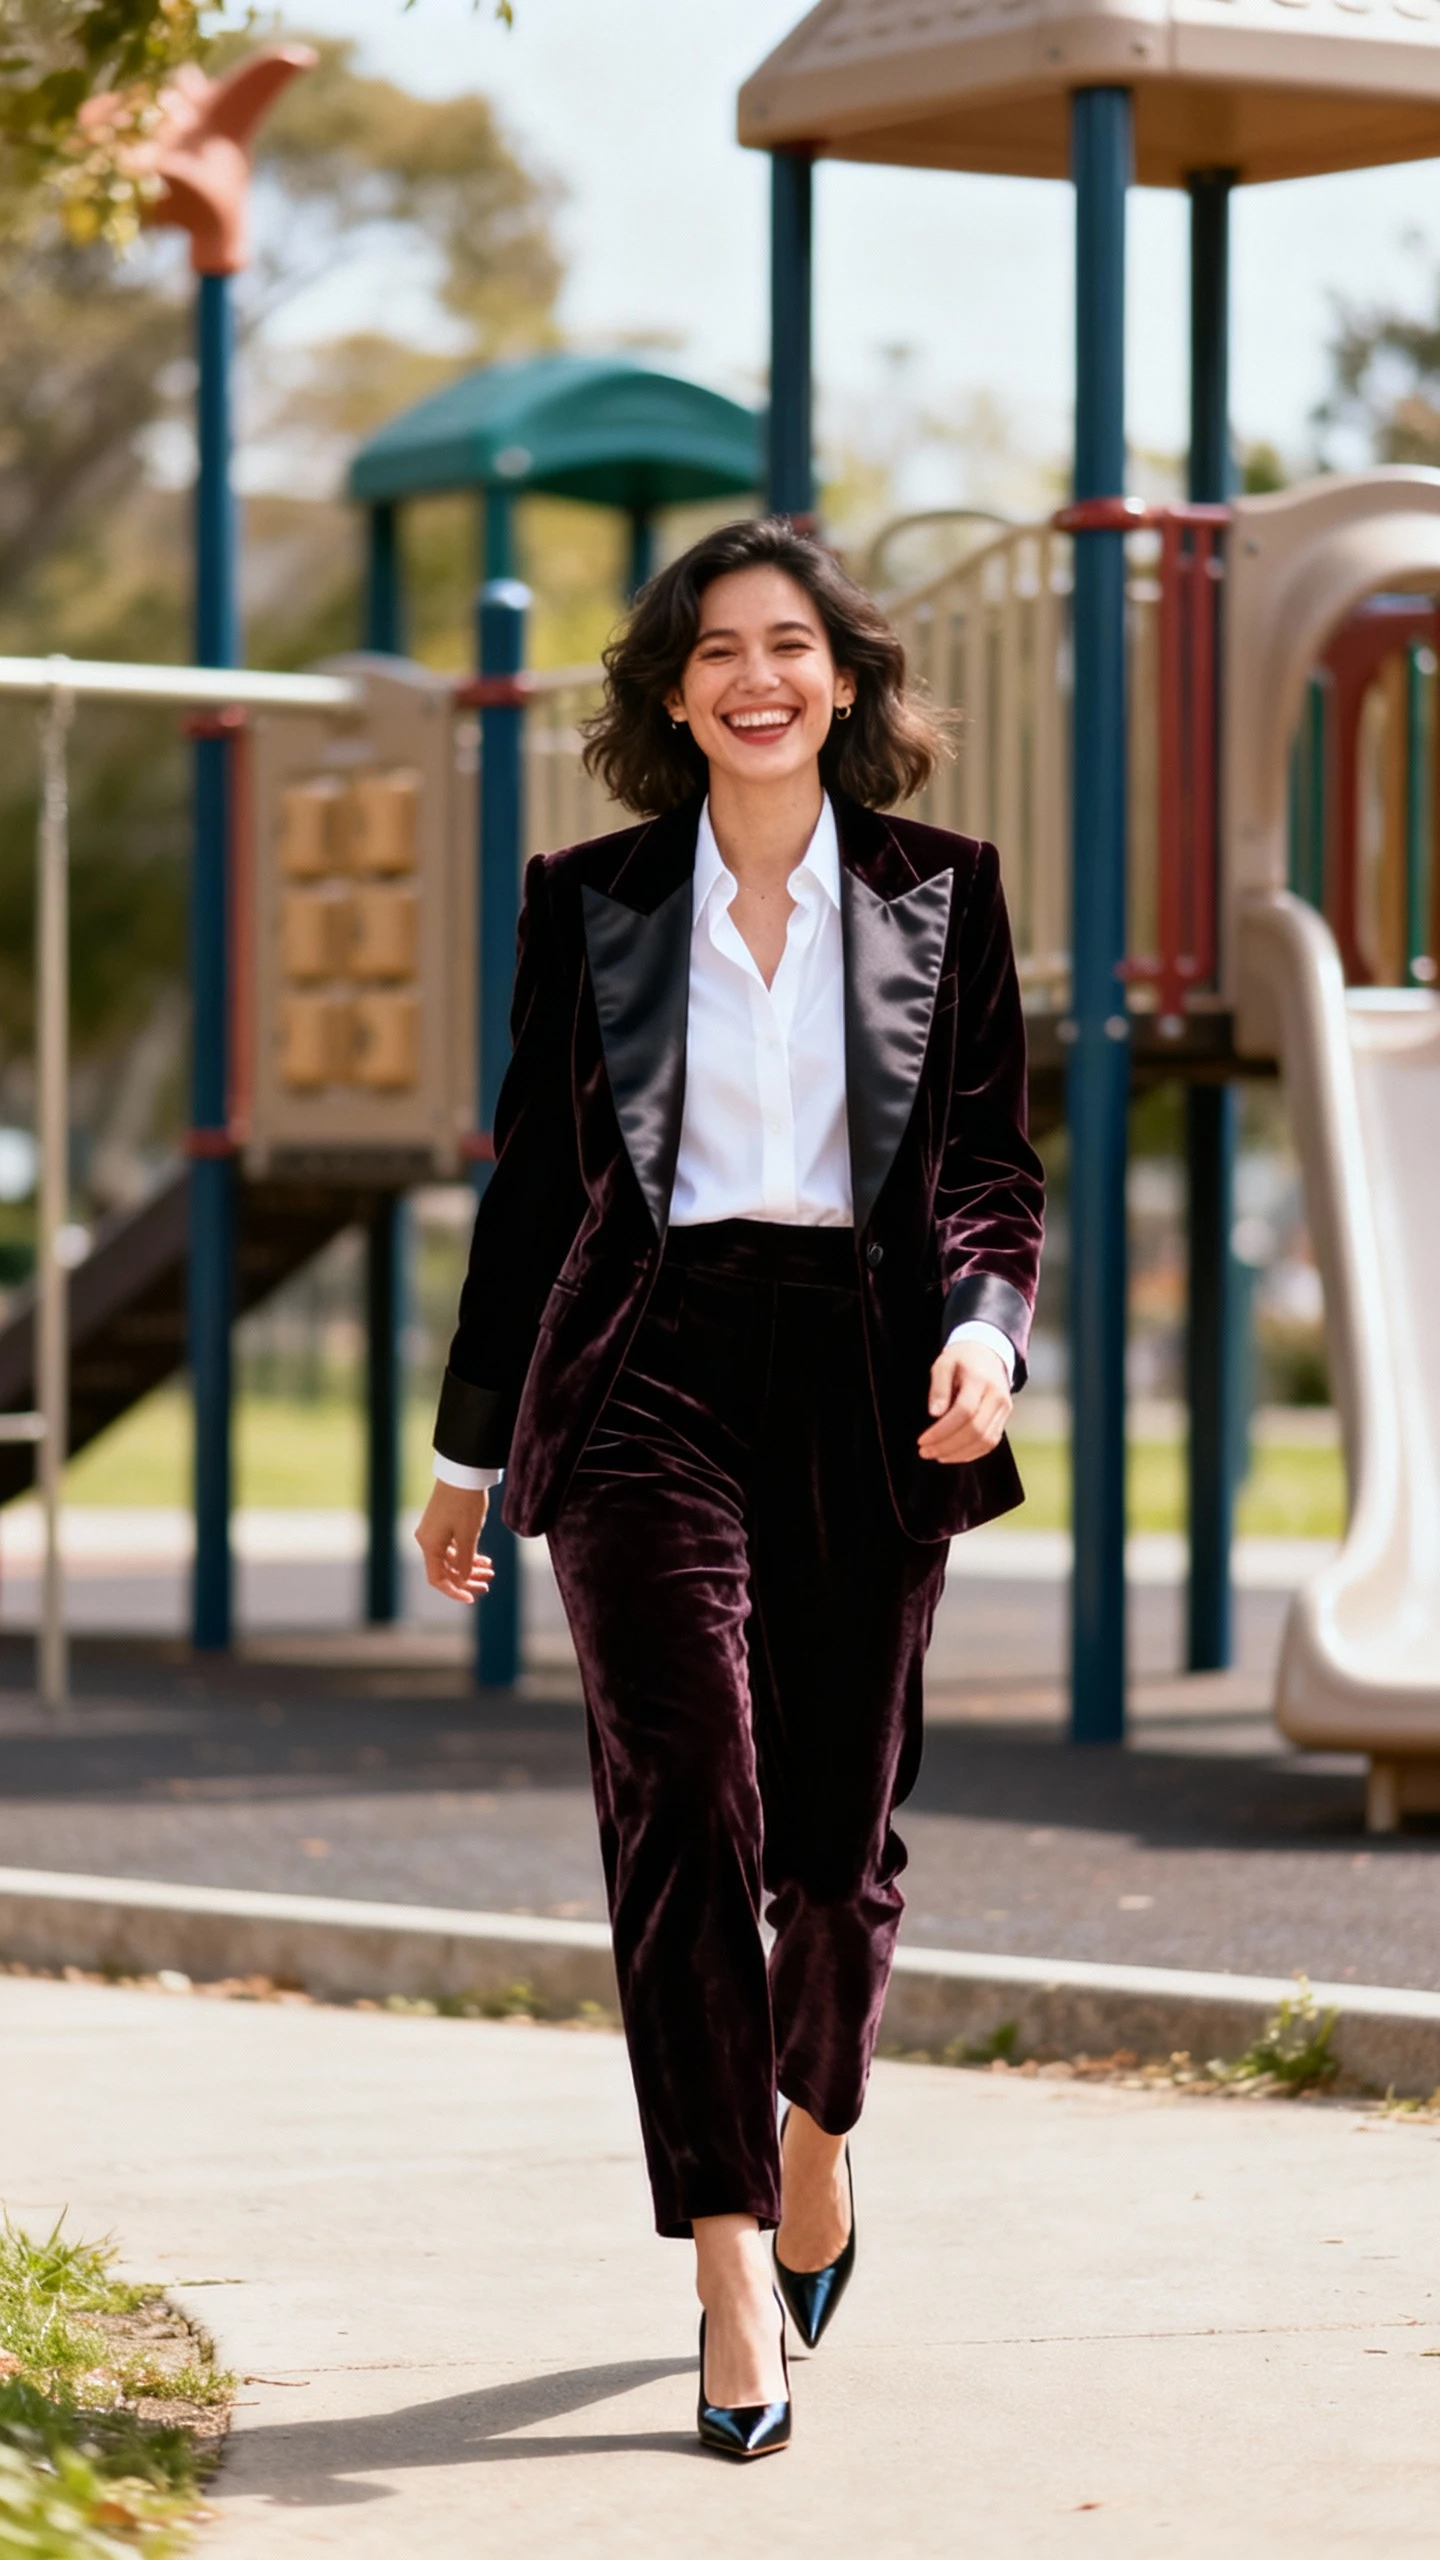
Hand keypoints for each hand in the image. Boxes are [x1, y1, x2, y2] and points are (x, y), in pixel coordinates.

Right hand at [414, 1482, 495, 1605]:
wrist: (463, 1472)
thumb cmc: (465, 1503)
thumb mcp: (468, 1536)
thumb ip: (465, 1562)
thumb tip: (463, 1580)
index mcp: (429, 1545)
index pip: (437, 1579)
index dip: (454, 1591)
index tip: (472, 1597)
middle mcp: (427, 1540)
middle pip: (446, 1570)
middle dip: (467, 1579)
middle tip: (487, 1584)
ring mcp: (434, 1531)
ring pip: (452, 1558)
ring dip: (470, 1566)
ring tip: (490, 1570)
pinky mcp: (442, 1523)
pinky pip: (453, 1546)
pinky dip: (468, 1554)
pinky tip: (484, 1559)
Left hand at [917, 1341, 1011, 1464]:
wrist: (989, 1352)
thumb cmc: (962, 1358)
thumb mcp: (943, 1364)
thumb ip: (938, 1388)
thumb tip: (934, 1414)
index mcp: (980, 1380)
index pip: (964, 1412)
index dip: (942, 1431)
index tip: (922, 1440)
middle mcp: (996, 1396)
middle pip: (975, 1431)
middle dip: (948, 1446)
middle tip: (925, 1452)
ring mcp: (1004, 1408)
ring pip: (985, 1441)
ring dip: (959, 1453)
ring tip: (936, 1455)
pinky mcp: (1004, 1417)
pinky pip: (991, 1442)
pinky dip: (972, 1453)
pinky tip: (953, 1454)